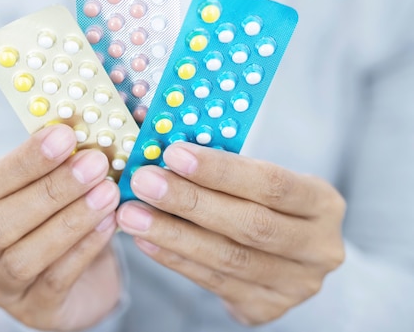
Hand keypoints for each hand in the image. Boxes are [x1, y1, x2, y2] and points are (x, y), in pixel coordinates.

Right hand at [0, 124, 121, 330]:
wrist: (82, 281)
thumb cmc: (62, 223)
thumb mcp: (54, 189)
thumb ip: (60, 162)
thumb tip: (81, 123)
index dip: (25, 160)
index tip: (65, 135)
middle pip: (0, 222)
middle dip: (50, 190)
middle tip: (94, 163)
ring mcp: (1, 287)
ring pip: (23, 256)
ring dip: (69, 220)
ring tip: (107, 193)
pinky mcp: (34, 313)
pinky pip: (55, 281)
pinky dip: (83, 250)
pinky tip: (110, 224)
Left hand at [116, 142, 345, 324]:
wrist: (291, 257)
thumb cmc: (267, 203)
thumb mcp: (262, 179)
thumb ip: (225, 167)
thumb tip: (166, 148)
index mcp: (323, 204)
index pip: (272, 183)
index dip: (221, 170)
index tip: (174, 153)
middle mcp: (319, 248)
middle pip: (249, 224)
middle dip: (190, 201)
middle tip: (144, 181)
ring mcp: (295, 285)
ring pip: (227, 258)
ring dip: (172, 233)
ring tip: (132, 213)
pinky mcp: (266, 308)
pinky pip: (212, 282)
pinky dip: (174, 258)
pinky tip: (145, 239)